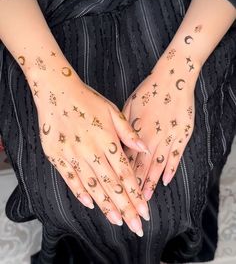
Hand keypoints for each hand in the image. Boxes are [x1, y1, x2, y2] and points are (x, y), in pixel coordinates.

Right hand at [27, 60, 149, 236]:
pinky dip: (80, 192)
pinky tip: (90, 204)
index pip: (125, 174)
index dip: (136, 194)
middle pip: (112, 185)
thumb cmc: (87, 99)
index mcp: (107, 141)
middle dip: (126, 208)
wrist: (57, 91)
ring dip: (106, 205)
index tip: (145, 211)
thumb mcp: (113, 111)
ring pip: (93, 186)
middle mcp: (91, 152)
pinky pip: (70, 179)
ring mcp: (73, 156)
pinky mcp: (57, 156)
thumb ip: (129, 132)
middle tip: (136, 226)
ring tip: (117, 221)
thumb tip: (144, 149)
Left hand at [123, 53, 199, 200]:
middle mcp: (150, 139)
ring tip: (146, 198)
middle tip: (132, 204)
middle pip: (141, 168)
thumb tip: (119, 147)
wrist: (172, 79)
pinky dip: (170, 169)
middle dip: (136, 188)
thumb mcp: (129, 107)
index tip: (119, 192)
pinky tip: (166, 181)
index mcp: (136, 132)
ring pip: (157, 166)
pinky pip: (175, 155)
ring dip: (152, 183)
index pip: (127, 160)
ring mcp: (167, 138)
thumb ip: (124, 129)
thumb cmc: (147, 92)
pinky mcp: (181, 135)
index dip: (123, 178)